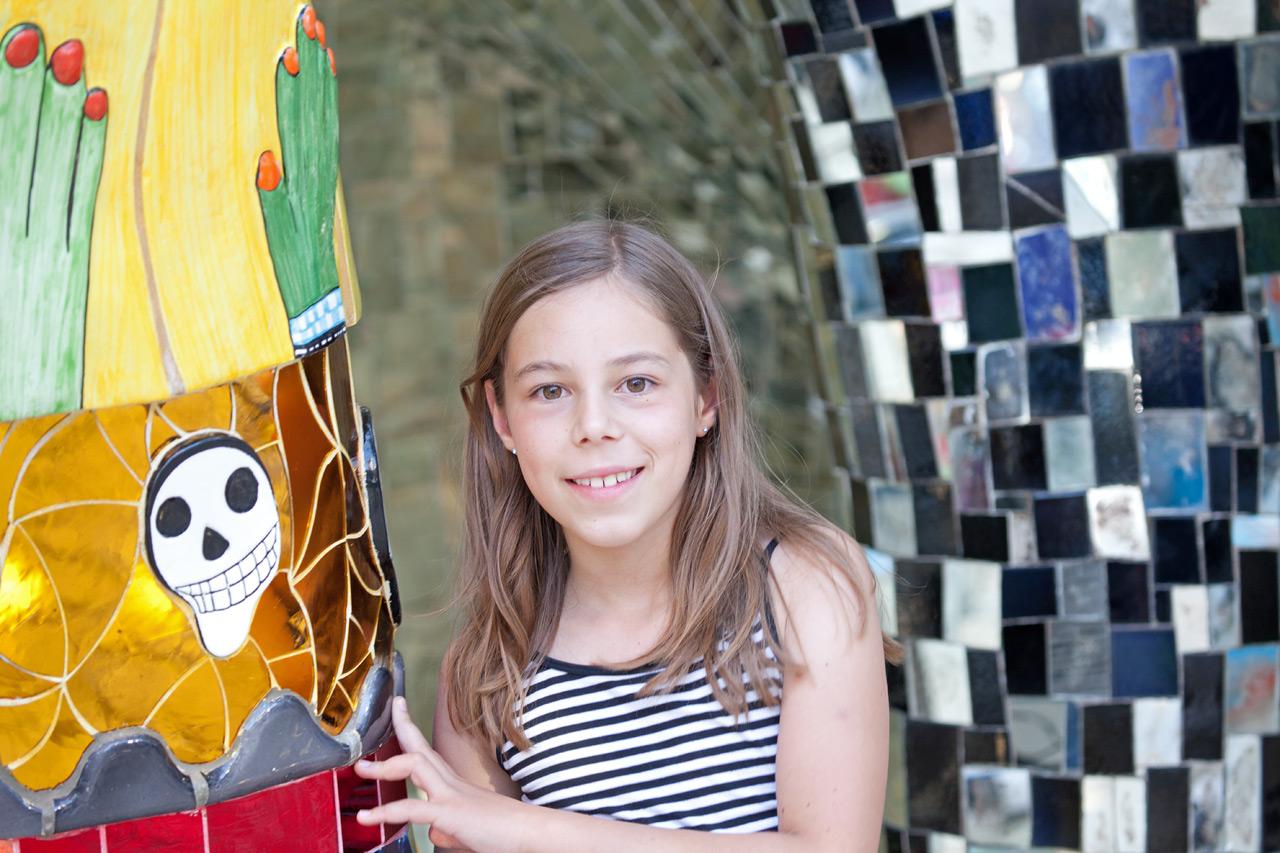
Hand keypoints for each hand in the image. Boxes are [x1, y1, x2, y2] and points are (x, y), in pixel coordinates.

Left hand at [353, 696, 522, 851]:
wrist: (530, 833)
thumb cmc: (502, 831)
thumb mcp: (464, 826)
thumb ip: (445, 825)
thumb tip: (433, 830)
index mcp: (453, 782)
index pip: (427, 748)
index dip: (409, 727)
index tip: (398, 706)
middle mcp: (451, 781)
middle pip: (418, 746)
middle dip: (397, 729)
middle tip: (376, 721)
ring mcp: (451, 793)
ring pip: (413, 765)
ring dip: (383, 767)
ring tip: (359, 771)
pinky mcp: (451, 812)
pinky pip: (413, 807)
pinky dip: (386, 812)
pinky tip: (368, 817)